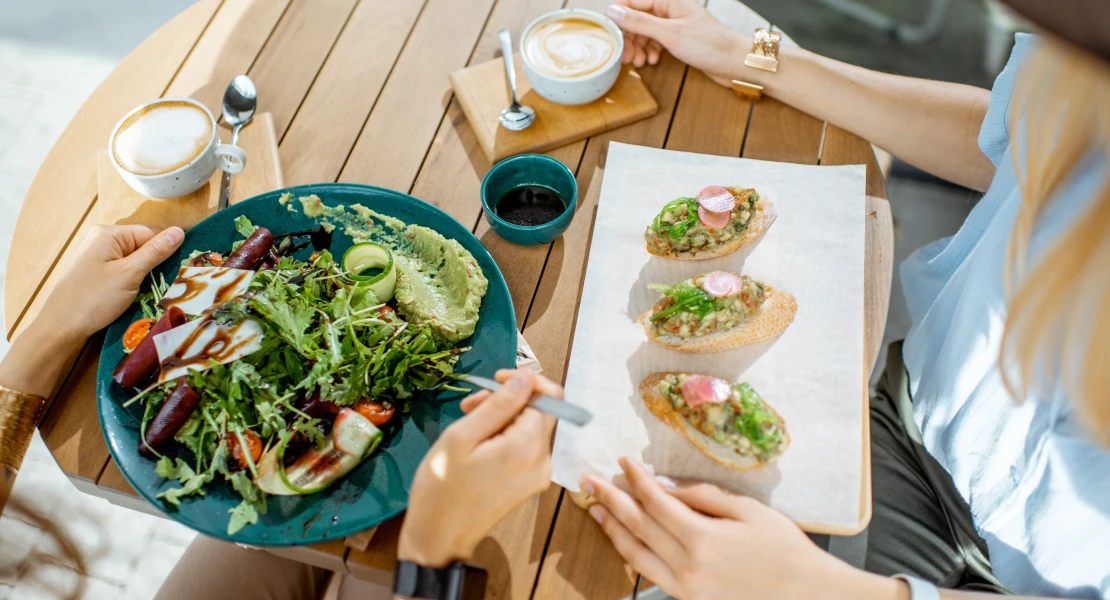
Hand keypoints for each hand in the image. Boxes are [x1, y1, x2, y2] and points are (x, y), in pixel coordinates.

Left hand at [37, 224, 183, 341]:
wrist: (60, 327)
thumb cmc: (94, 299)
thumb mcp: (129, 274)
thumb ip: (155, 252)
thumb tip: (179, 231)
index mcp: (109, 233)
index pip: (151, 233)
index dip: (168, 250)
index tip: (183, 270)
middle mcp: (102, 239)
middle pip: (143, 245)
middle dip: (157, 263)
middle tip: (170, 283)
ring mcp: (98, 256)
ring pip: (135, 260)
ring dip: (147, 274)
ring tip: (155, 290)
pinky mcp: (96, 271)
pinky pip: (124, 270)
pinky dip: (134, 280)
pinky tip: (138, 294)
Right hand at [398, 369, 558, 566]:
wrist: (438, 538)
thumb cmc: (441, 489)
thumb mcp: (462, 437)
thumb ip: (498, 405)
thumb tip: (525, 377)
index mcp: (527, 448)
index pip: (550, 397)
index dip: (524, 381)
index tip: (496, 379)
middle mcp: (542, 462)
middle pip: (539, 412)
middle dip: (508, 400)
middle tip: (471, 405)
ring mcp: (537, 476)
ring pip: (530, 429)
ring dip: (503, 419)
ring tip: (468, 423)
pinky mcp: (528, 484)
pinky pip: (524, 448)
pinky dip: (505, 437)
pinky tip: (477, 443)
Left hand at [583, 458, 904, 599]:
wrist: (804, 594)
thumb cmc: (782, 548)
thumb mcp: (747, 511)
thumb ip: (701, 497)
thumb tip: (662, 485)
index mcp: (702, 539)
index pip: (656, 502)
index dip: (636, 479)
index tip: (623, 460)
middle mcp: (687, 567)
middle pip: (638, 526)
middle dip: (611, 499)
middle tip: (590, 480)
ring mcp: (685, 588)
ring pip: (636, 554)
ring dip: (612, 528)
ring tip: (595, 508)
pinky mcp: (688, 599)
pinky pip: (650, 573)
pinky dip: (632, 552)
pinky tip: (623, 537)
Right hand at [606, 0, 749, 86]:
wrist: (735, 62)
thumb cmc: (710, 45)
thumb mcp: (670, 33)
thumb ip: (640, 22)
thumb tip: (614, 12)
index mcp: (669, 0)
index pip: (633, 1)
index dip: (619, 17)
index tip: (609, 33)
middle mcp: (671, 10)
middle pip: (638, 19)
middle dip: (629, 37)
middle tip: (625, 56)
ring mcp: (675, 25)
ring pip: (646, 32)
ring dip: (639, 47)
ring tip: (639, 62)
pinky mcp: (679, 40)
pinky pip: (656, 42)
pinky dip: (651, 52)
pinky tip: (653, 61)